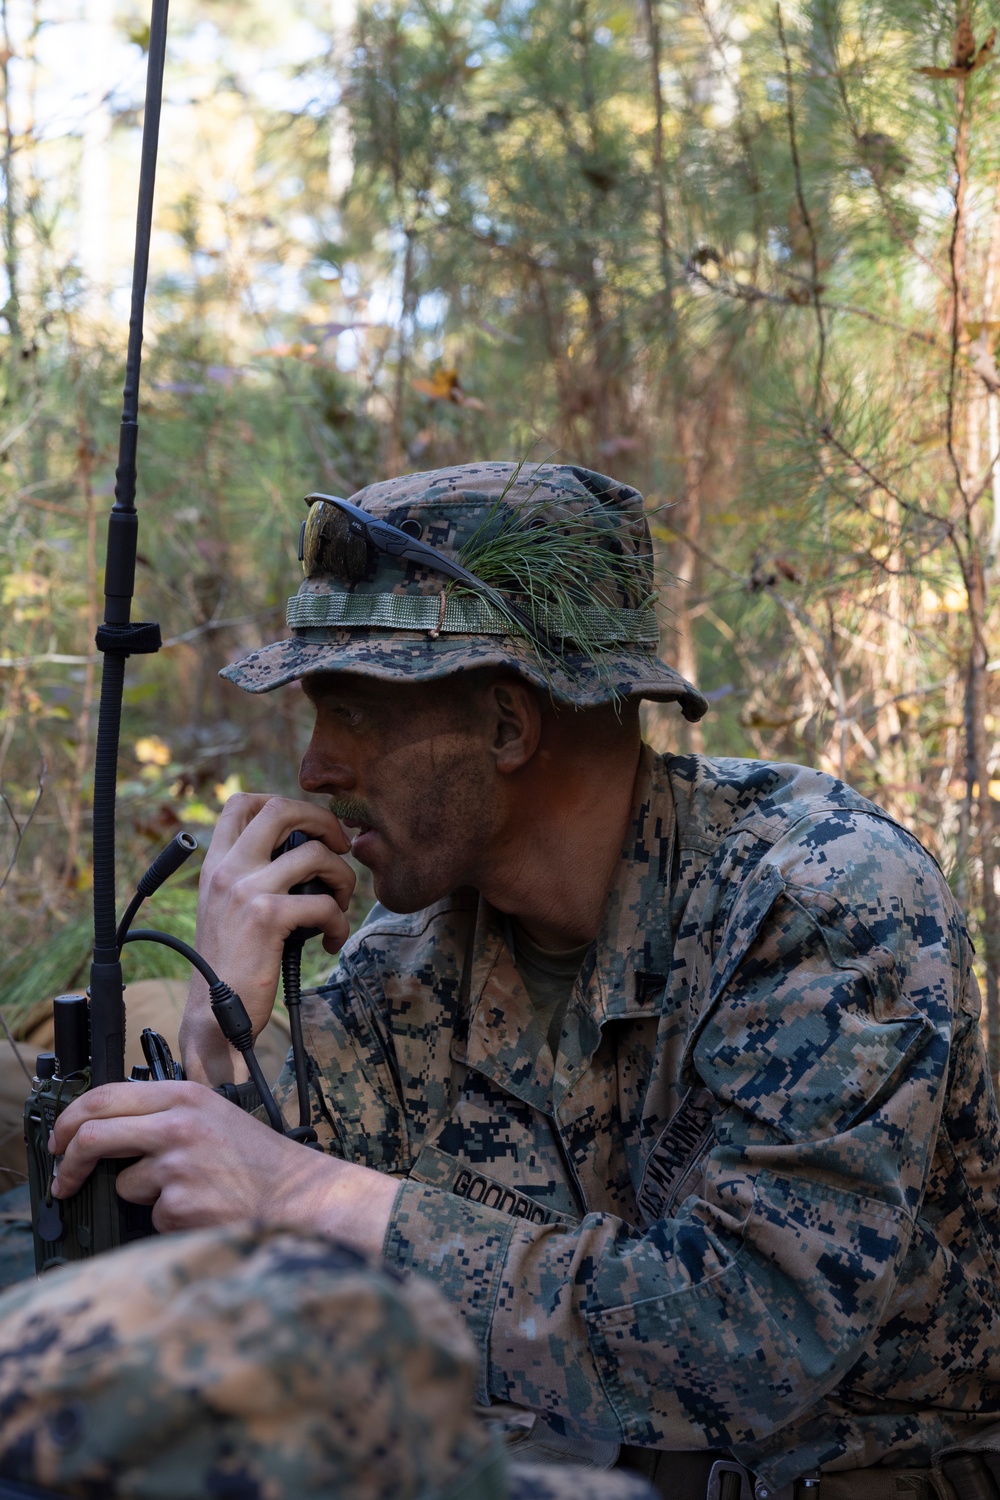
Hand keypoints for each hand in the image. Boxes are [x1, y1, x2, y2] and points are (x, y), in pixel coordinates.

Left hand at [49, 1081, 399, 1250]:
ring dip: (146, 1195)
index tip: (59, 1141)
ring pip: (125, 1183)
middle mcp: (177, 1124)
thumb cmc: (256, 1159)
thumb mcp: (212, 1115)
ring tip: (191, 1190)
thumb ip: (163, 1114)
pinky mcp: (179, 1204)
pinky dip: (170, 1218)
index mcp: (184, 1095)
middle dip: (68, 1163)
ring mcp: (177, 1165)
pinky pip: (152, 1214)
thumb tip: (105, 1132)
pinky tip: (204, 1208)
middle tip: (64, 1180)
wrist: (297, 1193)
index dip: (71, 1120)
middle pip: (94, 1136)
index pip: (104, 1096)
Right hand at [180, 795, 354, 1083]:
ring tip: (339, 904)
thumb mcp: (228, 908)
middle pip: (281, 808)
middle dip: (322, 820)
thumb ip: (252, 875)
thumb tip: (303, 850)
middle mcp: (227, 869)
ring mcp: (246, 890)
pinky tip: (331, 941)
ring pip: (317, 853)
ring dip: (343, 877)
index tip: (306, 827)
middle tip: (339, 847)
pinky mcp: (268, 917)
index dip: (282, 801)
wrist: (214, 1016)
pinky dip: (339, 923)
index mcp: (216, 863)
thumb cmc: (230, 964)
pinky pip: (325, 903)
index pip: (240, 802)